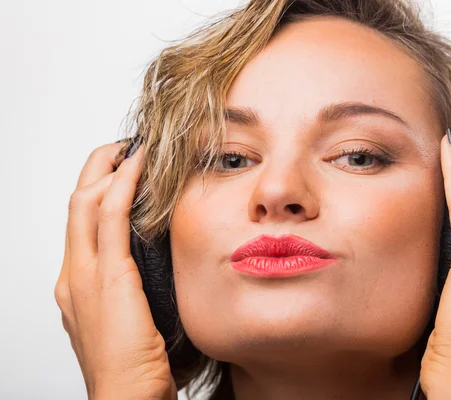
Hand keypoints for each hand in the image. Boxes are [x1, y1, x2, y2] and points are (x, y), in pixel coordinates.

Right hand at [54, 143, 176, 399]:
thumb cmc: (132, 369)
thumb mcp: (128, 320)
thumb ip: (130, 290)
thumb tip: (154, 267)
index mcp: (76, 285)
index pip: (80, 225)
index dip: (96, 192)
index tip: (120, 173)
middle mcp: (73, 275)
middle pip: (75, 204)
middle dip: (95, 170)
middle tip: (120, 149)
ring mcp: (84, 275)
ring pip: (86, 203)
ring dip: (107, 169)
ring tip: (132, 149)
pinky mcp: (108, 277)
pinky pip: (110, 217)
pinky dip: (123, 185)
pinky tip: (139, 167)